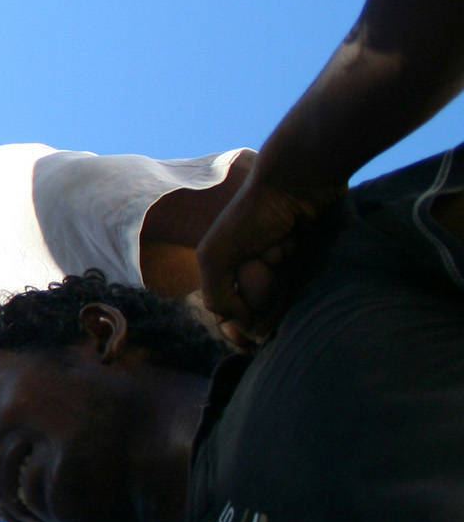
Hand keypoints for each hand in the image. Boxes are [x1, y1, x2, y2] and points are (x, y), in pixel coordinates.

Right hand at [195, 171, 342, 345]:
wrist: (297, 183)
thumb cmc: (251, 216)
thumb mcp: (215, 255)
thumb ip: (216, 296)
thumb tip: (244, 327)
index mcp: (224, 271)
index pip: (228, 314)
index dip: (237, 327)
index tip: (248, 339)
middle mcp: (251, 272)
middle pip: (259, 308)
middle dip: (263, 287)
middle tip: (266, 259)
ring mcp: (280, 268)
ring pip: (284, 298)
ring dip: (283, 276)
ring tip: (284, 245)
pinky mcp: (306, 262)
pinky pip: (306, 284)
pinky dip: (302, 269)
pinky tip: (298, 244)